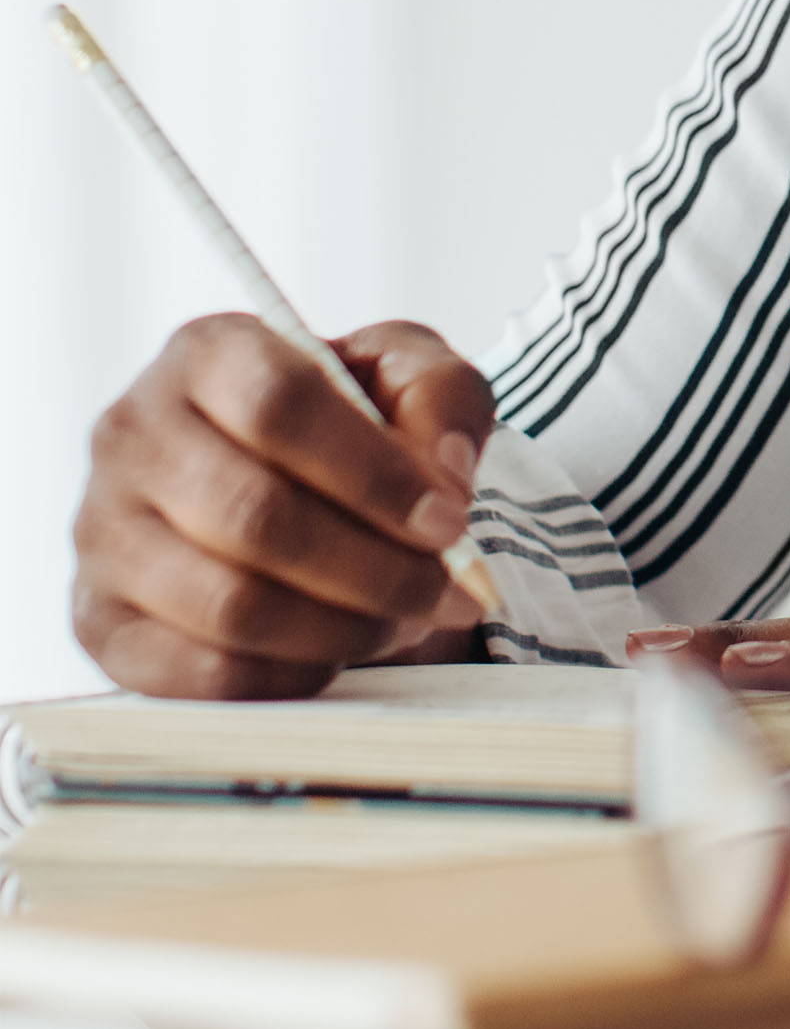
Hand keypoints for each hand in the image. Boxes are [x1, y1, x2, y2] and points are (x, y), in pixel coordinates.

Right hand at [73, 316, 492, 699]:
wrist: (293, 481)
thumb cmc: (354, 419)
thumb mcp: (411, 376)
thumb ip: (442, 398)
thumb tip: (443, 475)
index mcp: (207, 353)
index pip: (280, 406)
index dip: (376, 474)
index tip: (450, 522)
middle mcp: (134, 435)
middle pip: (255, 516)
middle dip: (375, 569)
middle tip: (447, 591)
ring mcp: (103, 531)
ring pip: (229, 603)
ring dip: (341, 626)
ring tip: (405, 621)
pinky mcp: (100, 620)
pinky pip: (198, 672)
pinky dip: (287, 675)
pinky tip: (339, 653)